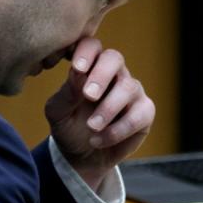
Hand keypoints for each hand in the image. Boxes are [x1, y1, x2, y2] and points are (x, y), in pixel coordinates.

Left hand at [44, 37, 153, 190]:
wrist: (80, 156)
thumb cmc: (68, 125)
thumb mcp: (58, 111)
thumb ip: (66, 92)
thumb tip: (78, 74)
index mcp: (89, 66)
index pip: (92, 46)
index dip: (86, 52)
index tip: (77, 68)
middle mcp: (113, 73)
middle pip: (115, 58)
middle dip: (101, 75)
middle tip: (88, 95)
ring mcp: (131, 91)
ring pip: (128, 88)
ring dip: (108, 109)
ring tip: (91, 127)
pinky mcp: (144, 112)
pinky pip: (139, 114)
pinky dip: (118, 130)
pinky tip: (98, 140)